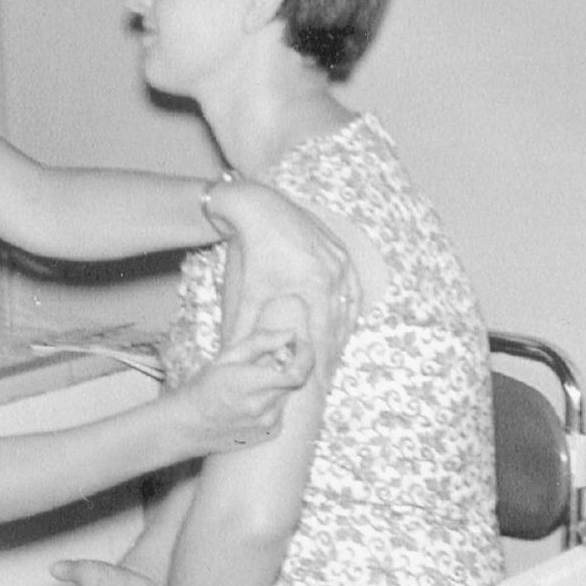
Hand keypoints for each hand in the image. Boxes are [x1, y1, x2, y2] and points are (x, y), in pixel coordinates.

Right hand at [173, 298, 315, 455]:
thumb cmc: (204, 388)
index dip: (305, 355)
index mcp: (251, 385)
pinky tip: (251, 401)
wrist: (189, 426)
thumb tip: (290, 335)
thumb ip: (261, 343)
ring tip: (253, 383)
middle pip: (294, 381)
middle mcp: (264, 408)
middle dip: (289, 364)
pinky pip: (281, 409)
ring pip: (287, 394)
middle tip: (271, 358)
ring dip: (278, 383)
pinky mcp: (269, 434)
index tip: (300, 343)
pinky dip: (274, 400)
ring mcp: (268, 424)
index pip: (297, 373)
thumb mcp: (226, 357)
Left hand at [209, 180, 358, 354]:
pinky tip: (344, 314)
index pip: (325, 332)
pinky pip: (352, 283)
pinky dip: (349, 302)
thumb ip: (245, 326)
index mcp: (317, 284)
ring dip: (346, 326)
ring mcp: (341, 258)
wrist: (257, 207)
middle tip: (330, 369)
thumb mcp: (251, 291)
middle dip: (337, 347)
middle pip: (342, 320)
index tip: (322, 379)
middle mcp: (336, 272)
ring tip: (338, 347)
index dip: (324, 358)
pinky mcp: (340, 248)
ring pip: (351, 302)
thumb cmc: (253, 249)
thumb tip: (232, 354)